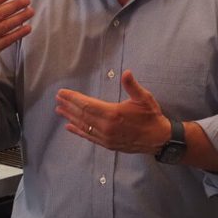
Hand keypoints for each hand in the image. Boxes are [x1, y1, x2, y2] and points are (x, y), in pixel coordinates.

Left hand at [55, 70, 169, 153]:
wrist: (158, 139)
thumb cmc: (151, 116)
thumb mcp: (144, 98)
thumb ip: (132, 86)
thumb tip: (126, 72)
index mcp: (113, 114)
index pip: (87, 104)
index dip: (73, 98)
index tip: (62, 93)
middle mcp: (106, 127)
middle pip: (82, 115)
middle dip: (68, 106)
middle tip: (58, 99)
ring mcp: (106, 137)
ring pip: (83, 126)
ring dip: (70, 117)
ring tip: (59, 110)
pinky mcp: (108, 144)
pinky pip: (89, 137)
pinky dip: (78, 131)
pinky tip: (69, 127)